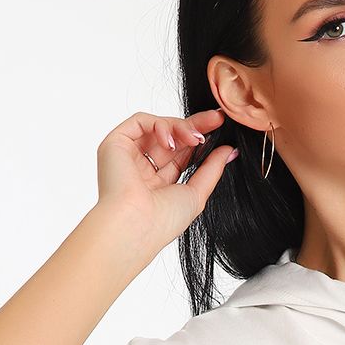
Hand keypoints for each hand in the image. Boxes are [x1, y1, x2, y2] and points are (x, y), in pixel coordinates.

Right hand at [94, 108, 237, 251]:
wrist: (136, 225)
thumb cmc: (162, 220)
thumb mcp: (196, 193)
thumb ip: (212, 169)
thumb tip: (229, 151)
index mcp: (159, 184)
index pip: (182, 153)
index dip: (199, 139)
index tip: (220, 127)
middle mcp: (142, 168)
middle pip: (171, 136)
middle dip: (195, 125)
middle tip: (216, 119)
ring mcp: (128, 155)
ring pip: (158, 126)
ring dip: (180, 127)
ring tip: (194, 140)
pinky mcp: (115, 144)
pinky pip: (140, 121)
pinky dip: (160, 125)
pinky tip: (171, 142)